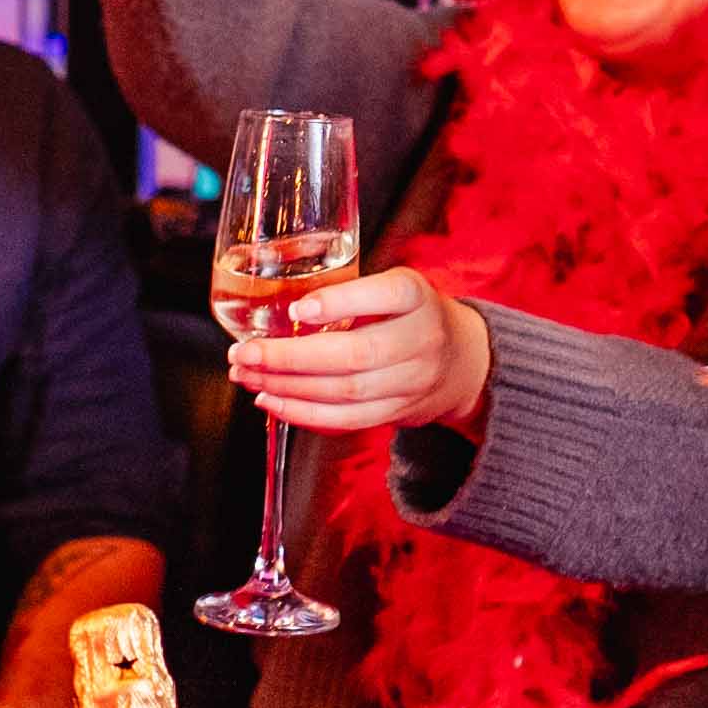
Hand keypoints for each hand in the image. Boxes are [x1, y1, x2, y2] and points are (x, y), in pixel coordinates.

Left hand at [226, 264, 494, 437]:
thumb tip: (275, 302)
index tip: (298, 308)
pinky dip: (302, 414)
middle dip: (290, 358)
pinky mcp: (397, 413)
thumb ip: (347, 290)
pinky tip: (270, 400)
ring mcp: (411, 383)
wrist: (463, 362)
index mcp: (416, 296)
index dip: (341, 303)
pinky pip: (346, 421)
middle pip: (354, 355)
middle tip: (245, 353)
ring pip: (344, 393)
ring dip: (286, 387)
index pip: (386, 295)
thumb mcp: (393, 286)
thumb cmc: (411, 314)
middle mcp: (420, 340)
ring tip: (247, 375)